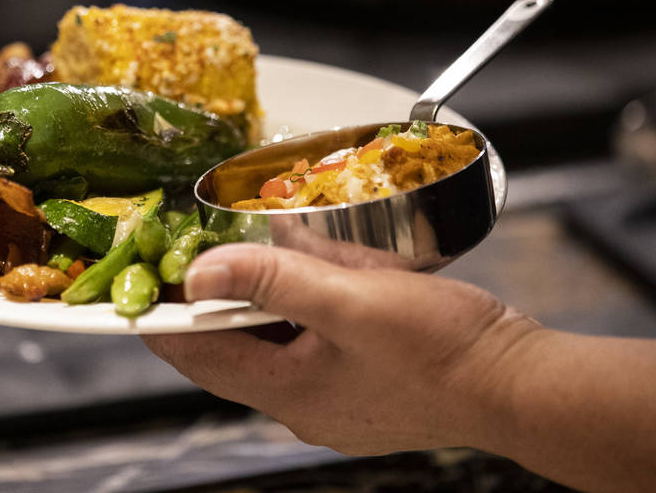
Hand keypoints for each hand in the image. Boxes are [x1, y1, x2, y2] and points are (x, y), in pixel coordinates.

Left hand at [142, 243, 540, 454]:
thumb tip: (200, 274)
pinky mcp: (363, 389)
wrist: (519, 385)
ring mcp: (334, 402)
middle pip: (231, 349)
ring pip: (272, 345)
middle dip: (211, 302)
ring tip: (256, 255)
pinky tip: (317, 281)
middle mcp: (303, 405)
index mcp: (287, 390)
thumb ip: (273, 281)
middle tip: (197, 250)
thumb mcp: (351, 301)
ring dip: (259, 303)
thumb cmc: (444, 349)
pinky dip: (299, 314)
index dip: (161, 318)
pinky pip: (309, 348)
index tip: (137, 279)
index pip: (196, 355)